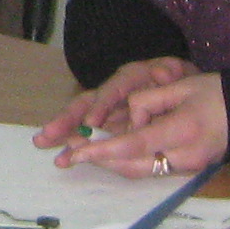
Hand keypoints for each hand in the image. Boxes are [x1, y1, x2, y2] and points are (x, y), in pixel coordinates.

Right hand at [37, 56, 195, 153]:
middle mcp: (114, 91)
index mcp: (131, 77)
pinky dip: (76, 143)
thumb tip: (161, 72)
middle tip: (47, 133)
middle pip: (87, 102)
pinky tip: (63, 156)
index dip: (102, 105)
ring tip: (42, 143)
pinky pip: (89, 132)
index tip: (93, 122)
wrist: (187, 91)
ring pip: (82, 118)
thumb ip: (169, 73)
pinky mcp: (110, 123)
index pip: (113, 89)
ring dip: (63, 131)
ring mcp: (109, 107)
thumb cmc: (181, 82)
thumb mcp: (179, 73)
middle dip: (67, 119)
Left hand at [55, 67, 227, 182]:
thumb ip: (149, 100)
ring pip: (140, 171)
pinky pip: (152, 169)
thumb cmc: (217, 94)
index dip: (102, 151)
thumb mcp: (181, 86)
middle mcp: (184, 155)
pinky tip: (110, 153)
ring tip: (82, 154)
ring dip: (111, 164)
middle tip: (68, 156)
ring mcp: (188, 166)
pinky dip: (128, 162)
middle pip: (133, 166)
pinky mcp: (188, 170)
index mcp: (182, 130)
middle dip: (99, 162)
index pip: (134, 145)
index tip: (76, 153)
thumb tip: (127, 115)